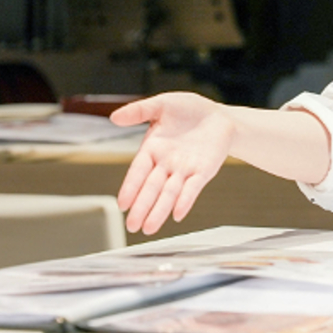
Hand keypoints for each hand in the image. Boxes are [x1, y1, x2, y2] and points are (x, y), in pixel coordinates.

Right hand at [110, 92, 234, 234]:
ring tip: (149, 228)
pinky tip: (178, 214)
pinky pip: (193, 188)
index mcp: (153, 149)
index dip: (130, 187)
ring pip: (170, 193)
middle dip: (142, 206)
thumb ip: (139, 111)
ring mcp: (184, 170)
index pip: (138, 171)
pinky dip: (186, 200)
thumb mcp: (162, 104)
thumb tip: (113, 117)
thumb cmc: (190, 109)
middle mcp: (166, 164)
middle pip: (152, 188)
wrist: (219, 115)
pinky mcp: (203, 172)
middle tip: (132, 226)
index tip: (122, 204)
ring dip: (160, 210)